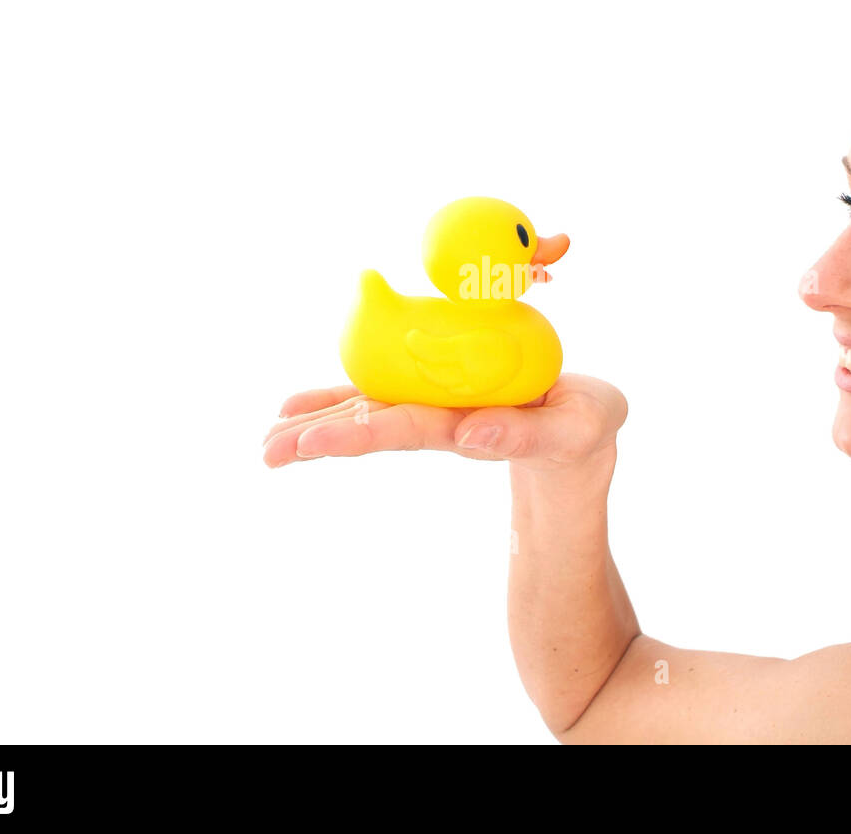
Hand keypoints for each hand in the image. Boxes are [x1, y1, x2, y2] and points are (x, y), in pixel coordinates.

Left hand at [262, 373, 626, 471]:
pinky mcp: (435, 399)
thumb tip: (471, 437)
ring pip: (367, 415)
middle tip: (266, 452)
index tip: (315, 443)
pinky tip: (292, 409)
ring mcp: (436, 411)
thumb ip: (527, 435)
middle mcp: (443, 421)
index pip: (409, 429)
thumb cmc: (585, 429)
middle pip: (373, 427)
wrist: (580, 438)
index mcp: (472, 425)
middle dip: (319, 437)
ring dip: (316, 425)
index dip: (362, 432)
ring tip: (265, 440)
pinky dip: (336, 400)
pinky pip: (378, 398)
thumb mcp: (576, 429)